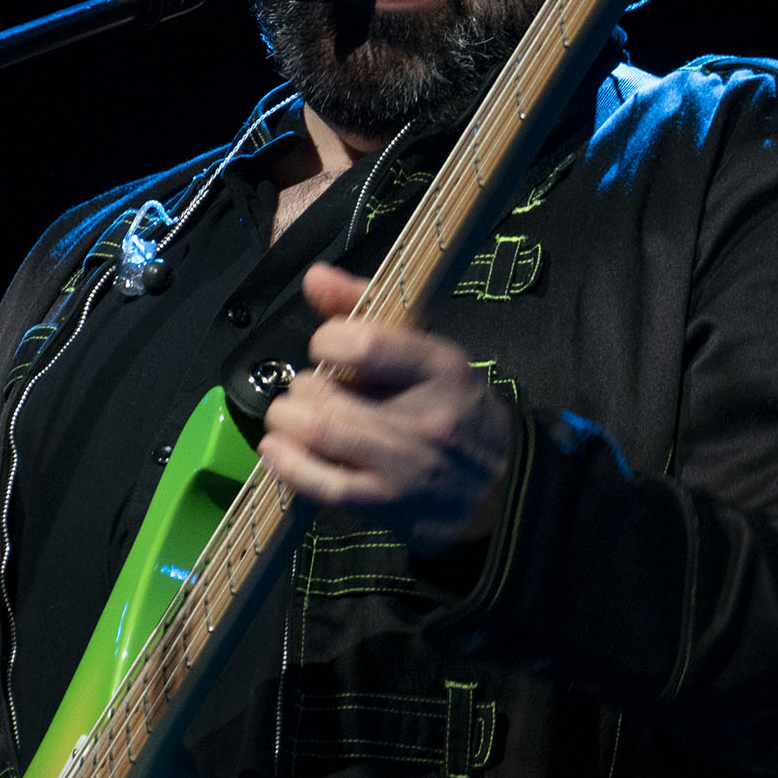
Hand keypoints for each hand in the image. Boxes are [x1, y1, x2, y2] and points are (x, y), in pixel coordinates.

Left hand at [259, 262, 512, 554]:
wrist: (498, 483)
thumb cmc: (454, 405)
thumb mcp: (428, 349)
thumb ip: (366, 307)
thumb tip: (315, 276)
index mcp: (440, 367)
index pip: (367, 344)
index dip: (328, 341)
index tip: (326, 348)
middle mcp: (425, 416)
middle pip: (332, 395)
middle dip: (303, 387)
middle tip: (307, 389)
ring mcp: (405, 465)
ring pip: (322, 435)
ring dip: (288, 420)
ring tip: (289, 415)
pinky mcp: (386, 502)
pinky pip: (324, 485)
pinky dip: (289, 464)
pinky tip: (278, 449)